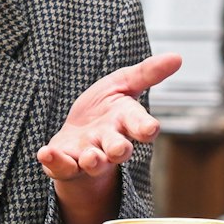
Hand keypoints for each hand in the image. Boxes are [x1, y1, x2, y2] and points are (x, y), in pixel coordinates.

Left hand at [37, 53, 182, 190]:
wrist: (77, 136)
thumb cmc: (105, 109)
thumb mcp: (123, 84)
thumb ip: (147, 73)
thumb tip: (177, 57)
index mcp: (125, 121)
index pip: (140, 124)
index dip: (145, 127)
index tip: (150, 129)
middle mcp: (109, 142)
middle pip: (119, 149)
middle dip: (120, 149)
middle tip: (121, 150)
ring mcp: (87, 155)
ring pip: (94, 162)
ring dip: (93, 160)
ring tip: (90, 158)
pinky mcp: (65, 163)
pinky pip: (61, 166)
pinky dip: (54, 162)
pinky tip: (45, 153)